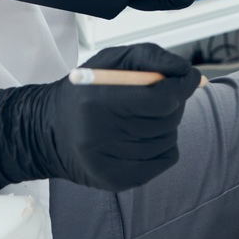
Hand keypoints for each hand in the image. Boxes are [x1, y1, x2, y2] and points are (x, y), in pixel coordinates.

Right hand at [0, 43, 196, 192]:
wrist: (48, 131)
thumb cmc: (87, 90)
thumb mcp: (112, 60)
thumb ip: (151, 57)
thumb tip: (188, 73)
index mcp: (98, 101)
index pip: (160, 98)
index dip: (183, 85)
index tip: (191, 77)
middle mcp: (100, 136)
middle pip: (167, 119)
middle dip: (173, 102)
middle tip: (162, 95)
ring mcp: (108, 163)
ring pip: (168, 139)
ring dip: (166, 125)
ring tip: (142, 117)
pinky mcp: (116, 181)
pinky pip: (165, 160)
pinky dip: (163, 145)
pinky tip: (142, 137)